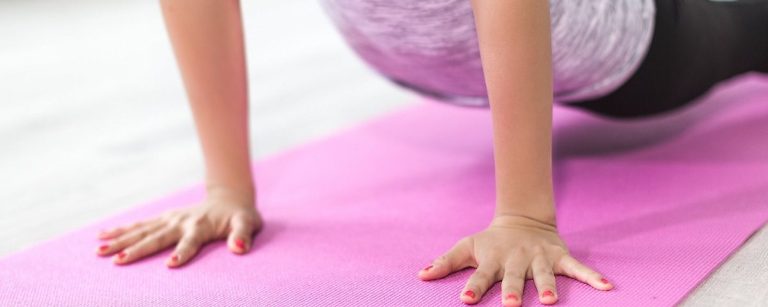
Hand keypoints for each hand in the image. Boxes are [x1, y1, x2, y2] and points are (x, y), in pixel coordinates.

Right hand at [94, 189, 262, 266]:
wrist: (230, 198)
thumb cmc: (241, 216)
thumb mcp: (248, 224)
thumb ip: (243, 235)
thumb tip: (239, 248)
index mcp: (201, 226)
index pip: (190, 242)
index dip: (182, 252)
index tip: (171, 264)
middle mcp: (181, 222)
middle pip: (157, 237)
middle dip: (138, 249)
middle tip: (118, 261)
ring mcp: (170, 219)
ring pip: (141, 230)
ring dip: (121, 240)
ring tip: (99, 250)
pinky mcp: (163, 218)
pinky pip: (139, 225)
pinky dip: (120, 230)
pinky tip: (101, 236)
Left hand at [417, 215, 611, 305]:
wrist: (522, 220)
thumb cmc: (490, 242)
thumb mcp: (467, 247)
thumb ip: (445, 262)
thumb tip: (420, 275)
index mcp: (493, 259)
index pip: (480, 275)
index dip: (473, 287)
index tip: (465, 300)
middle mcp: (516, 259)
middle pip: (514, 278)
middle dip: (512, 291)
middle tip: (510, 306)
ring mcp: (539, 258)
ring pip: (544, 274)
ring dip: (549, 287)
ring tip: (551, 302)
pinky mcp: (559, 256)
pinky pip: (577, 268)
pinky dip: (592, 276)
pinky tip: (606, 287)